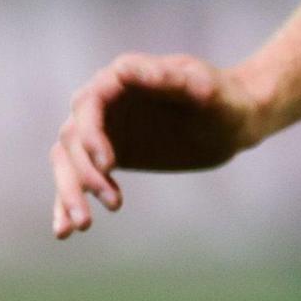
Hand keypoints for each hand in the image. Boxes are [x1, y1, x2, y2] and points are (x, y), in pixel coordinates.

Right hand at [49, 53, 263, 237]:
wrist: (235, 121)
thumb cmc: (224, 98)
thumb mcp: (205, 88)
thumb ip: (170, 78)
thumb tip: (128, 70)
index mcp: (124, 75)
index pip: (89, 104)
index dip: (91, 134)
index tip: (110, 165)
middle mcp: (105, 100)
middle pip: (72, 137)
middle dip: (82, 173)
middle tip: (113, 203)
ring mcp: (103, 129)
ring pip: (67, 160)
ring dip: (70, 193)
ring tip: (84, 225)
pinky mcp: (105, 156)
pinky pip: (77, 178)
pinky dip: (66, 203)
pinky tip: (65, 231)